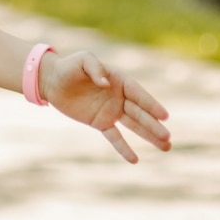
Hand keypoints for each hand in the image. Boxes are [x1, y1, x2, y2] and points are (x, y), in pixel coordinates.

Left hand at [40, 50, 170, 162]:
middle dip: (154, 125)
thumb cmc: (69, 67)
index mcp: (119, 80)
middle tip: (168, 138)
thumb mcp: (83, 60)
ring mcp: (111, 111)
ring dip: (148, 136)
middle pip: (140, 113)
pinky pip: (114, 136)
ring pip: (133, 125)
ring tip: (166, 147)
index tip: (165, 116)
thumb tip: (107, 84)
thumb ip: (96, 68)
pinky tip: (134, 159)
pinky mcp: (99, 122)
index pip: (139, 94)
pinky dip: (123, 147)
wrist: (52, 81)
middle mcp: (119, 97)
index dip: (151, 105)